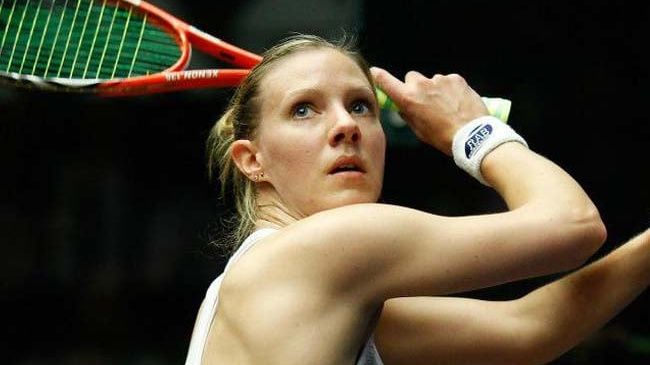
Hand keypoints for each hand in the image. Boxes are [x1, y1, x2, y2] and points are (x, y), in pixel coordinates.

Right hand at [371, 67, 488, 154]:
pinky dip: (450, 90)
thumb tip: (403, 108)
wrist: (473, 135)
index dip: (377, 76)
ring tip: (446, 107)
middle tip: (425, 103)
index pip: (385, 80)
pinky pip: (448, 81)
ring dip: (435, 90)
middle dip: (415, 88)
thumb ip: (408, 115)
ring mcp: (439, 79)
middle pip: (411, 78)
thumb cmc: (444, 137)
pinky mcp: (455, 78)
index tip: (374, 72)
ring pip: (431, 81)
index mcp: (408, 99)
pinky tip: (457, 103)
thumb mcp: (419, 131)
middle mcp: (421, 85)